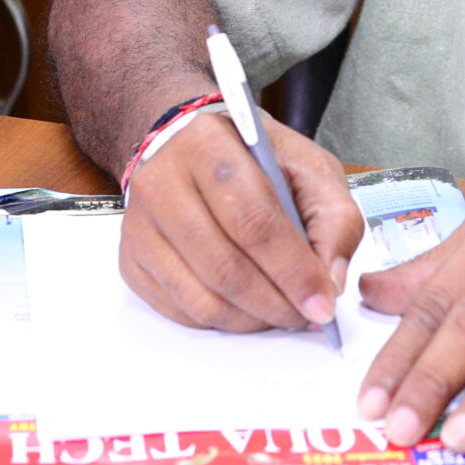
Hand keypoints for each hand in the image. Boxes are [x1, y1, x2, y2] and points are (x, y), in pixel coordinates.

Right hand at [119, 110, 366, 333]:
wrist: (187, 143)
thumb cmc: (253, 156)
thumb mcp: (308, 166)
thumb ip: (333, 218)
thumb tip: (328, 283)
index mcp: (207, 145)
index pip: (252, 220)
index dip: (293, 270)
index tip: (322, 304)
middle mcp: (161, 182)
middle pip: (224, 266)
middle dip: (275, 304)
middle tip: (307, 316)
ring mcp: (140, 225)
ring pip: (200, 298)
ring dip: (250, 320)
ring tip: (281, 313)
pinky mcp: (130, 258)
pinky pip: (178, 310)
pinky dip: (221, 321)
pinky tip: (247, 308)